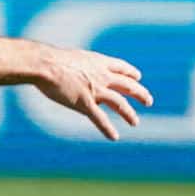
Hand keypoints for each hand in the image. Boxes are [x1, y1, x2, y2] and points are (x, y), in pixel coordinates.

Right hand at [34, 48, 152, 140]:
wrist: (46, 65)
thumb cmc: (52, 60)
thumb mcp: (73, 58)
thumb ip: (81, 66)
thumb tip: (77, 70)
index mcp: (98, 62)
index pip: (121, 67)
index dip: (131, 72)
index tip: (138, 77)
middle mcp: (102, 76)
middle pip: (128, 86)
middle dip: (140, 94)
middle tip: (148, 101)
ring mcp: (95, 91)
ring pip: (119, 104)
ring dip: (129, 114)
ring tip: (135, 122)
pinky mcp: (85, 104)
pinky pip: (100, 119)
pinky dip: (108, 129)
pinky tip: (114, 137)